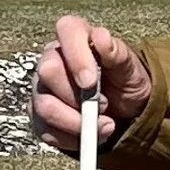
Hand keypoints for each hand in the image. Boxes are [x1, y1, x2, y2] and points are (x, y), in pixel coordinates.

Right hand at [32, 14, 151, 154]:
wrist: (127, 112)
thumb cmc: (126, 82)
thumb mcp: (130, 68)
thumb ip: (117, 53)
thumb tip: (101, 37)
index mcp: (76, 38)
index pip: (66, 29)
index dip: (77, 56)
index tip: (91, 82)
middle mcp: (52, 59)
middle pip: (48, 71)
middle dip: (78, 97)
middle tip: (104, 106)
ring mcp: (42, 89)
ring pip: (45, 107)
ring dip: (78, 123)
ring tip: (105, 125)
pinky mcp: (39, 116)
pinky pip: (46, 131)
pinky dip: (72, 140)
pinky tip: (91, 136)